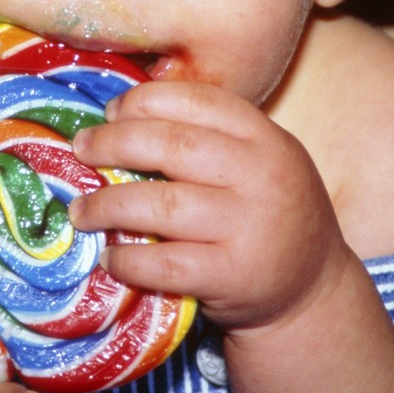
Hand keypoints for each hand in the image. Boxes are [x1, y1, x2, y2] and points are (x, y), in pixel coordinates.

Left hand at [70, 81, 347, 333]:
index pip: (197, 100)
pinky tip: (110, 257)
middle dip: (114, 144)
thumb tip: (119, 119)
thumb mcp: (258, 163)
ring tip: (81, 210)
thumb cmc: (267, 216)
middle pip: (172, 145)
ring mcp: (249, 227)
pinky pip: (165, 262)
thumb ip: (209, 139)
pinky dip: (128, 259)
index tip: (111, 112)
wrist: (312, 291)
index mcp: (266, 137)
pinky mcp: (234, 276)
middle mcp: (262, 176)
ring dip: (108, 205)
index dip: (145, 101)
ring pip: (161, 205)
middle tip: (81, 150)